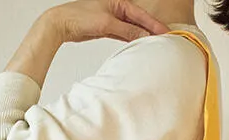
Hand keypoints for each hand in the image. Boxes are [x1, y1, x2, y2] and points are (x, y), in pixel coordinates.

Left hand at [48, 0, 169, 43]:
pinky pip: (124, 35)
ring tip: (155, 45)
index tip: (166, 33)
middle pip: (139, 21)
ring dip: (142, 36)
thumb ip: (126, 30)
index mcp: (119, 2)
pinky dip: (132, 40)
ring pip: (132, 29)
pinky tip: (139, 46)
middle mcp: (117, 9)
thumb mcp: (107, 23)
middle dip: (151, 30)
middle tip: (165, 40)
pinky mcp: (107, 30)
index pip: (141, 15)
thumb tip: (143, 36)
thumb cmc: (80, 17)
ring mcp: (112, 20)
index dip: (154, 25)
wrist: (62, 24)